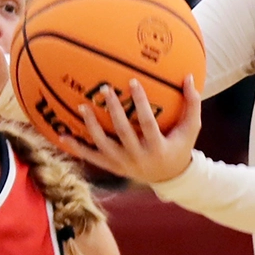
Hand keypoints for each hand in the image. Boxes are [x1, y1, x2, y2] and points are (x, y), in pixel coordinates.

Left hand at [59, 76, 201, 185]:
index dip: (140, 102)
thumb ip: (192, 104)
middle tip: (105, 88)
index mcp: (157, 146)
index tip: (132, 82)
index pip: (147, 122)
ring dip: (91, 126)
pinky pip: (91, 157)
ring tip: (82, 106)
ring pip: (103, 145)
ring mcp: (123, 163)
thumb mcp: (191, 129)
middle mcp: (138, 156)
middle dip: (113, 110)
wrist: (170, 177)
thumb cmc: (180, 146)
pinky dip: (76, 147)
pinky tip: (62, 136)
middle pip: (122, 131)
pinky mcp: (112, 167)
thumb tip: (190, 77)